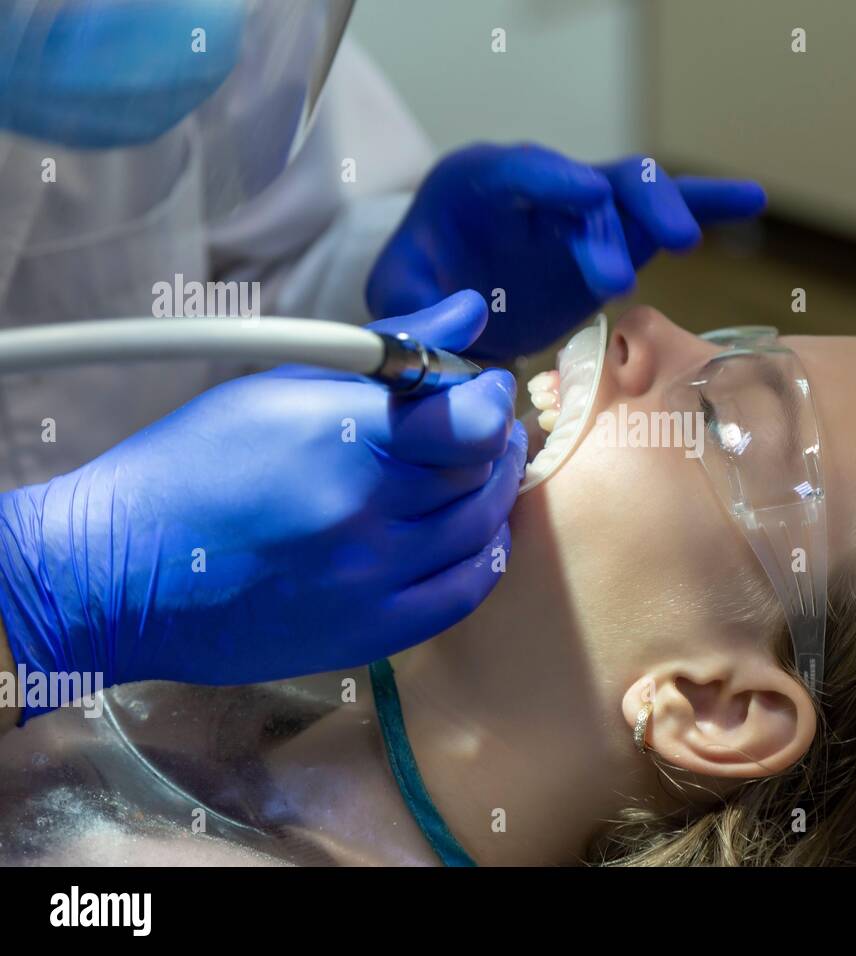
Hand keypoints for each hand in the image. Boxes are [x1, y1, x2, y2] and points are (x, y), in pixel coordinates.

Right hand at [0, 291, 523, 717]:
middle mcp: (361, 512)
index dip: (490, 399)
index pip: (469, 422)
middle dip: (494, 438)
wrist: (118, 572)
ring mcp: (369, 580)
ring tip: (476, 468)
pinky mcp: (368, 633)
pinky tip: (470, 530)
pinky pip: (463, 592)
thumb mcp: (282, 384)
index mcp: (336, 437)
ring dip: (493, 491)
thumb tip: (471, 311)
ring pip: (479, 530)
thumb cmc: (191, 465)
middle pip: (477, 473)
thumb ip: (390, 347)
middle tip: (481, 424)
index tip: (484, 385)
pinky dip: (482, 555)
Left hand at [365, 142, 766, 360]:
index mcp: (477, 184)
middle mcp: (540, 187)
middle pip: (589, 183)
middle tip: (615, 278)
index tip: (585, 194)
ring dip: (662, 211)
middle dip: (608, 222)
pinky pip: (661, 219)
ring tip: (684, 241)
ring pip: (635, 194)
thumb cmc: (422, 284)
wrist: (451, 295)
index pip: (516, 170)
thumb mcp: (397, 296)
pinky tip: (750, 200)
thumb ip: (415, 310)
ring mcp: (584, 211)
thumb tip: (459, 323)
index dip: (551, 179)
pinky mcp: (615, 239)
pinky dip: (705, 205)